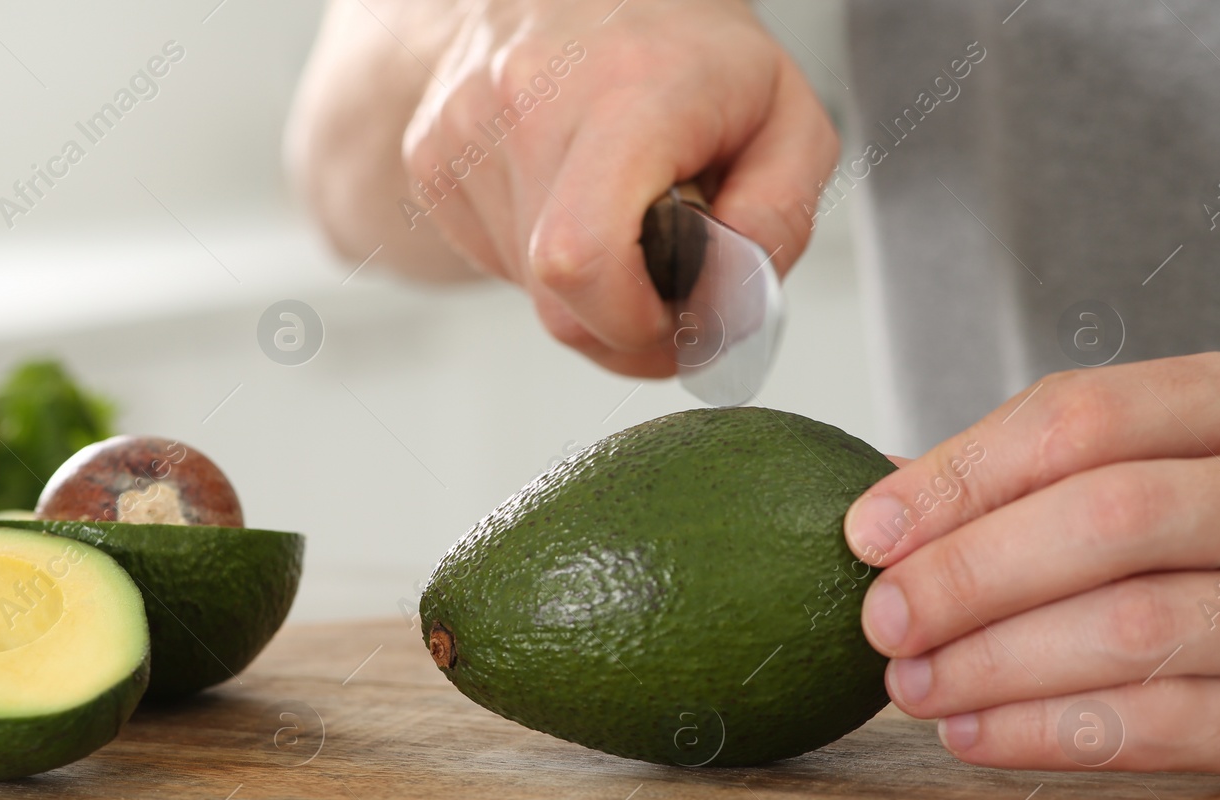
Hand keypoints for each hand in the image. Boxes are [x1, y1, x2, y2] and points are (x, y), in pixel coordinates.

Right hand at [289, 0, 838, 377]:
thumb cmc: (692, 54)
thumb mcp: (790, 118)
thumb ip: (775, 223)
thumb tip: (723, 310)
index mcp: (627, 90)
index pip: (585, 259)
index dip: (633, 325)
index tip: (675, 317)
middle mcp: (529, 100)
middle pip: (559, 302)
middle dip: (622, 322)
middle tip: (666, 282)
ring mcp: (464, 129)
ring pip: (530, 292)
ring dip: (587, 285)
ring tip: (618, 210)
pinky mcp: (429, 156)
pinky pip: (494, 262)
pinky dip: (543, 258)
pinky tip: (569, 196)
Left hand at [843, 352, 1219, 791]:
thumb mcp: (1174, 457)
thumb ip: (1043, 475)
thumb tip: (883, 511)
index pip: (1078, 418)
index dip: (959, 478)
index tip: (867, 532)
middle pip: (1106, 518)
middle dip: (970, 576)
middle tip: (883, 621)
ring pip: (1137, 628)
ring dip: (998, 665)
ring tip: (912, 688)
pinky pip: (1179, 724)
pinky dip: (1057, 734)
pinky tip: (978, 734)